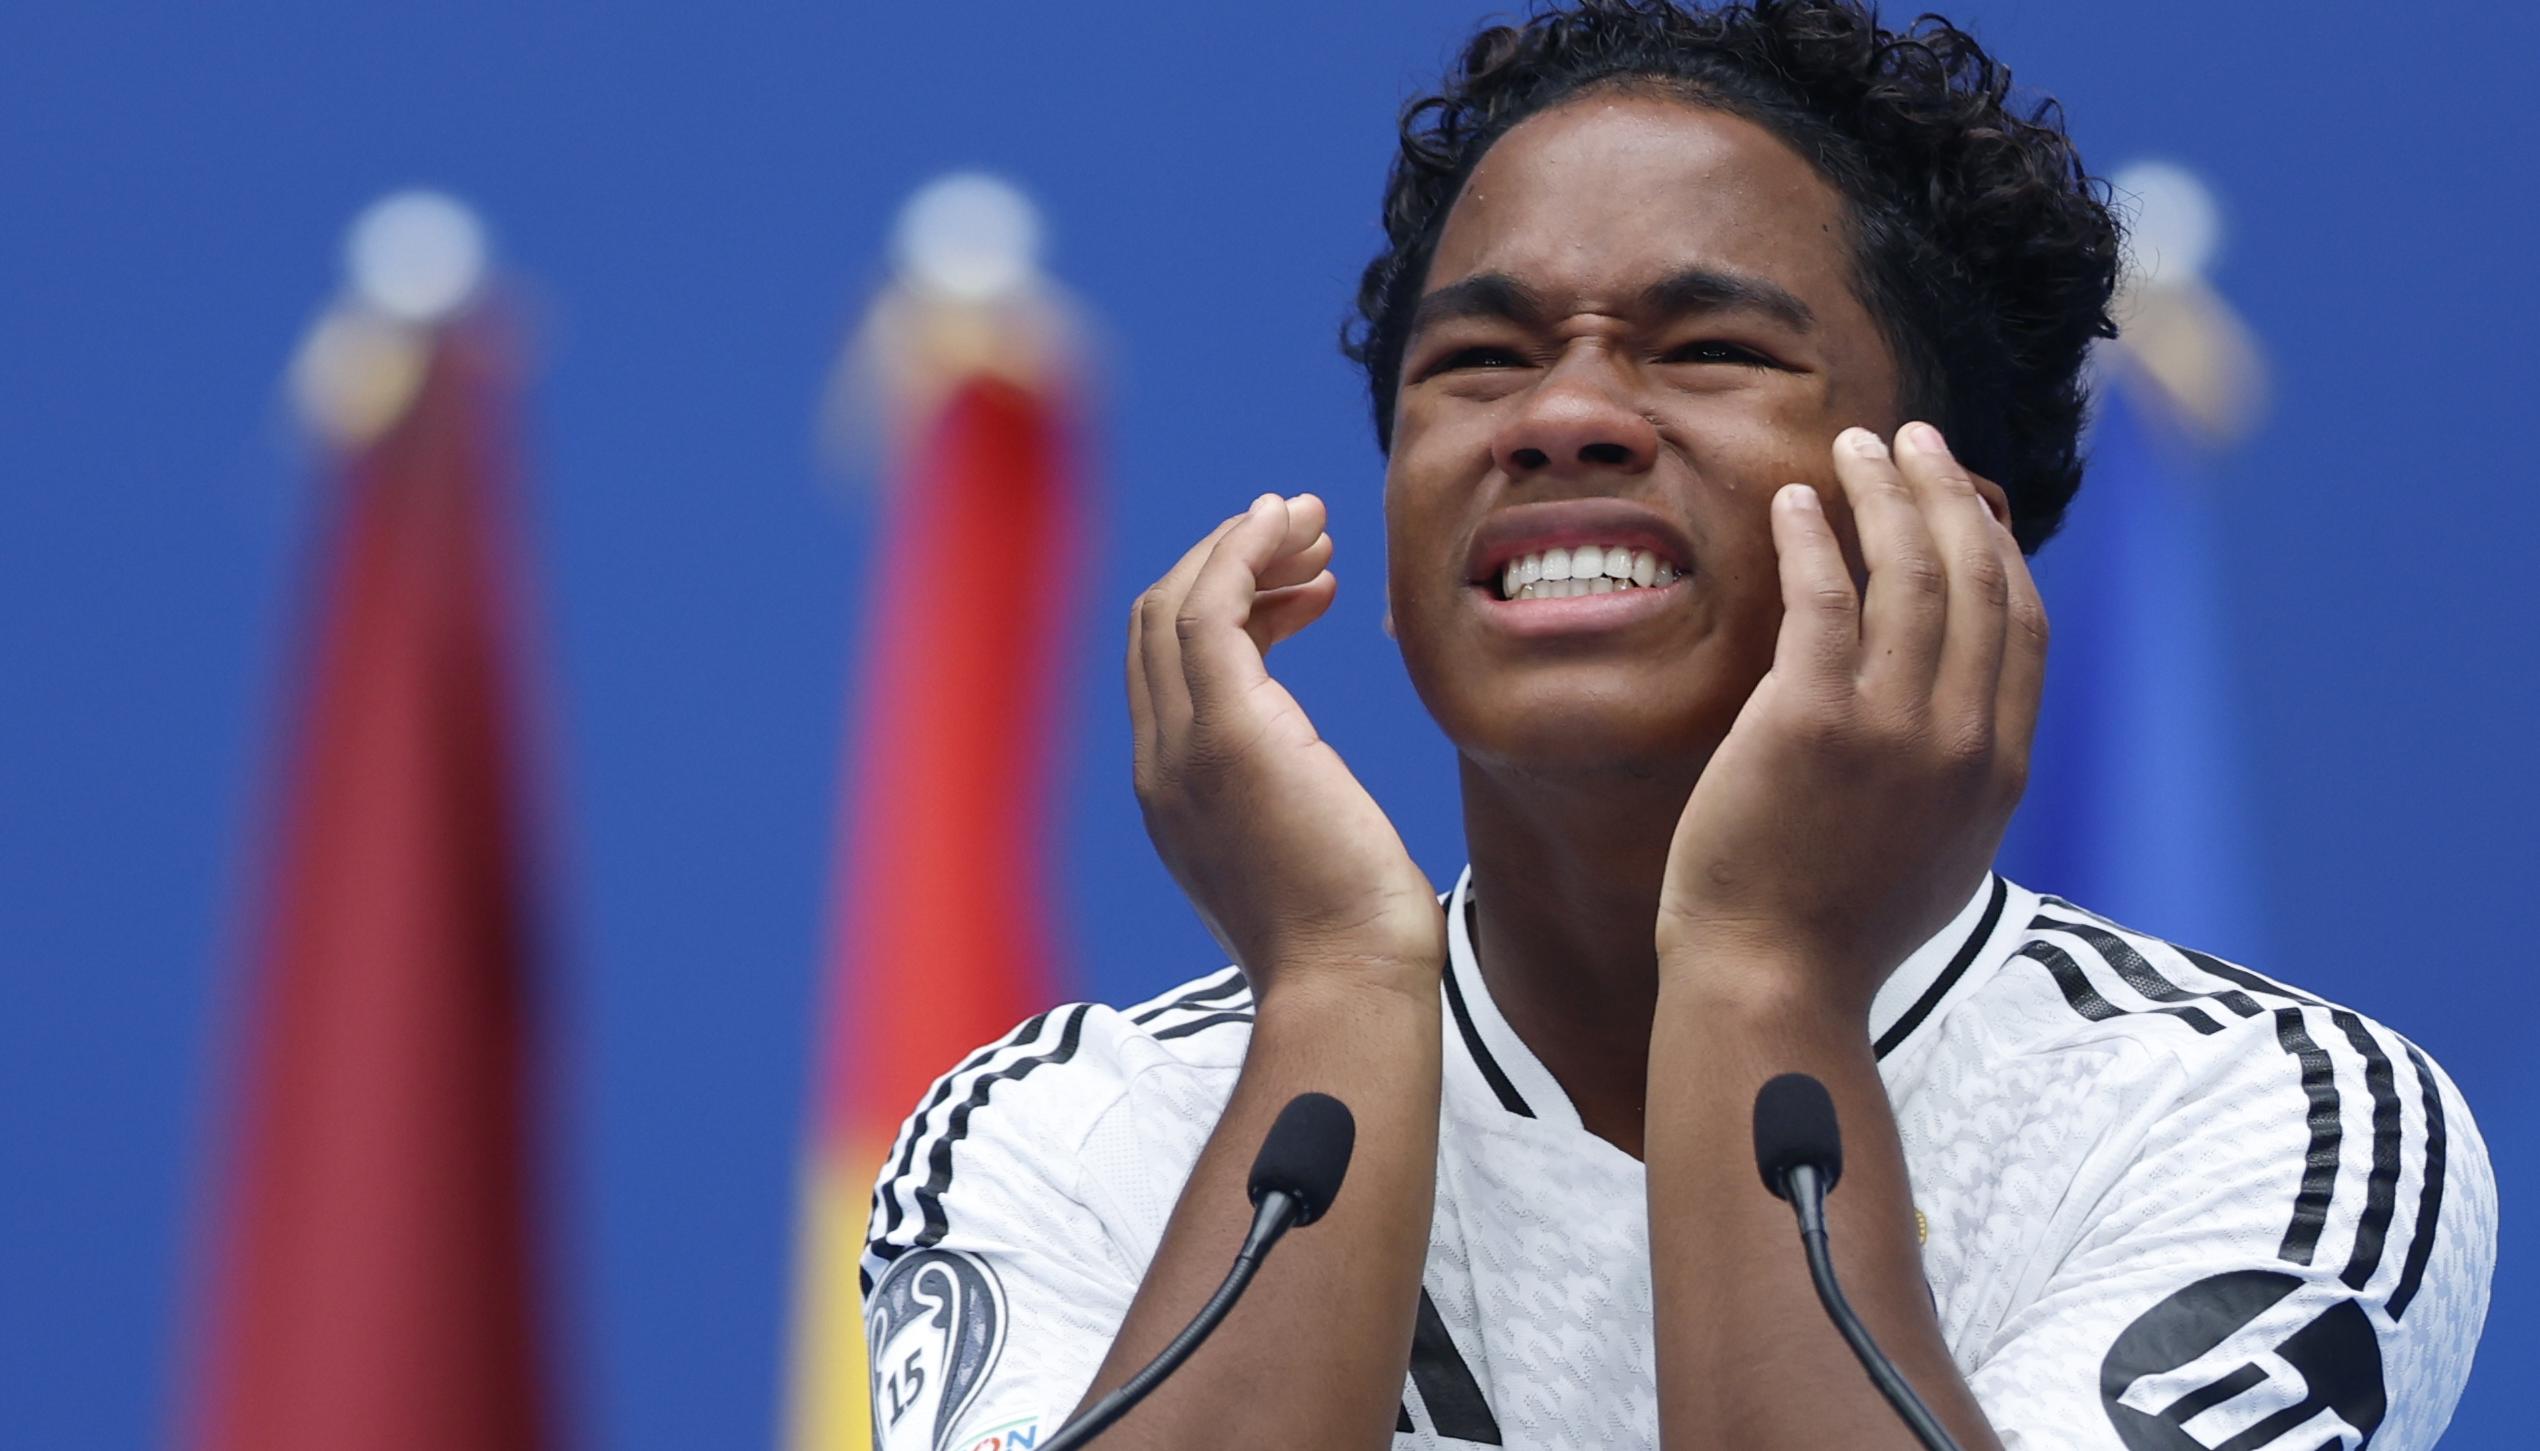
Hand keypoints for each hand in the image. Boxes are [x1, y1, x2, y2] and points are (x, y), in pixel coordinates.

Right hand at [1129, 493, 1446, 995]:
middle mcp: (1159, 766)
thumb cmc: (1353, 939)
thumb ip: (1287, 802)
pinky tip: (1289, 525)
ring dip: (1242, 546)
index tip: (1305, 586)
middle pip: (1157, 623)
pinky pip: (1210, 609)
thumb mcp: (1305, 854)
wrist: (1350, 985)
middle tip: (1309, 536)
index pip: (1167, 668)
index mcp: (1174, 794)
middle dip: (1228, 562)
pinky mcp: (1226, 735)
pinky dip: (1242, 551)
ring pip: (1176, 604)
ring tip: (1312, 526)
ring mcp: (1181, 750)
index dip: (1228, 606)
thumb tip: (1313, 779)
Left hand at [1655, 423, 2045, 1018]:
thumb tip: (1960, 724)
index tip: (1967, 501)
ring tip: (1857, 445)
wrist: (1774, 981)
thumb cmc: (1836, 929)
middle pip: (1976, 578)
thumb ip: (1958, 779)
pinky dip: (1814, 536)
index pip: (2022, 625)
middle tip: (1911, 439)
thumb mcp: (1939, 856)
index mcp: (2000, 769)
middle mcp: (1963, 739)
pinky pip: (1823, 597)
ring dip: (1885, 492)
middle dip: (1948, 493)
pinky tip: (1796, 502)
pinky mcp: (1812, 720)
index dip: (1998, 548)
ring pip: (1909, 572)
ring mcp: (1892, 728)